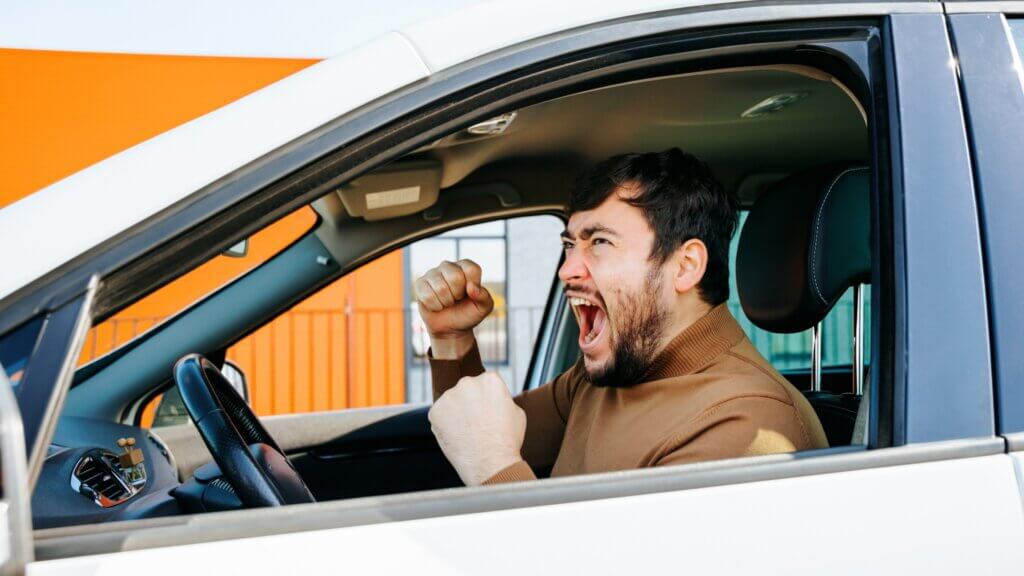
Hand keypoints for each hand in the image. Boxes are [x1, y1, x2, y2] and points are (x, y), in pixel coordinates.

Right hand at [414, 259, 493, 357]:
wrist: (450, 327)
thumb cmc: (468, 313)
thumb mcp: (483, 308)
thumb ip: (484, 297)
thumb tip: (472, 288)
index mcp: (465, 267)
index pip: (471, 269)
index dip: (472, 286)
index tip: (471, 294)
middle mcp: (448, 266)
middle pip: (455, 276)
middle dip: (458, 294)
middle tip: (456, 299)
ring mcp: (432, 273)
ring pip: (440, 287)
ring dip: (446, 302)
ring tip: (447, 302)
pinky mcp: (420, 283)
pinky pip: (428, 295)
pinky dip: (435, 306)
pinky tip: (436, 305)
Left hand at [428, 371, 525, 485]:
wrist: (491, 464)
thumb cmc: (507, 441)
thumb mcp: (517, 412)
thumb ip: (502, 399)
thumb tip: (495, 398)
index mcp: (490, 380)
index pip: (485, 384)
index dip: (488, 400)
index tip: (489, 413)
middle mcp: (468, 383)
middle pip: (467, 390)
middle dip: (470, 403)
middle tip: (477, 424)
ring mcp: (449, 396)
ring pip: (452, 402)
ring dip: (456, 413)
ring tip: (468, 433)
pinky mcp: (435, 411)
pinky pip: (440, 415)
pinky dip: (445, 425)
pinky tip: (457, 436)